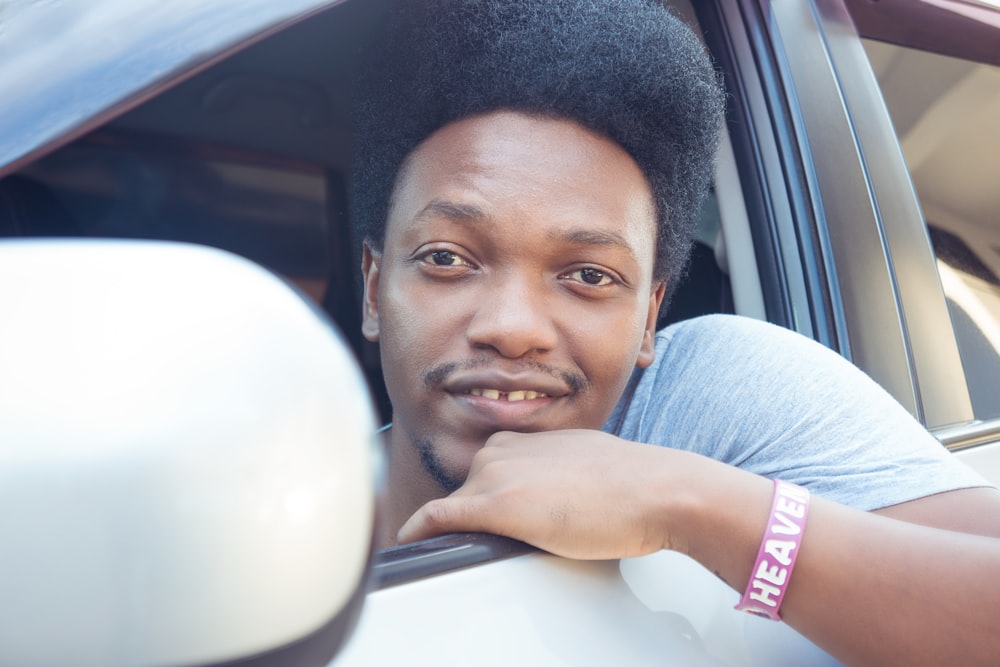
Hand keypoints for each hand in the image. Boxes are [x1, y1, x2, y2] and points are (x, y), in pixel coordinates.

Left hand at [396, 429, 681, 558]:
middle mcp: (505, 449)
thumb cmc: (635, 484)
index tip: (474, 512)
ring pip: (455, 503)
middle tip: (470, 540)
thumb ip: (564, 475)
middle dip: (469, 512)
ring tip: (443, 548)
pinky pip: (436, 516)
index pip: (490, 468)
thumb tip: (565, 497)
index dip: (482, 493)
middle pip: (470, 487)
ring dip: (448, 525)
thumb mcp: (590, 466)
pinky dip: (417, 528)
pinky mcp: (493, 504)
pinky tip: (406, 539)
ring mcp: (496, 474)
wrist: (654, 490)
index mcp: (529, 440)